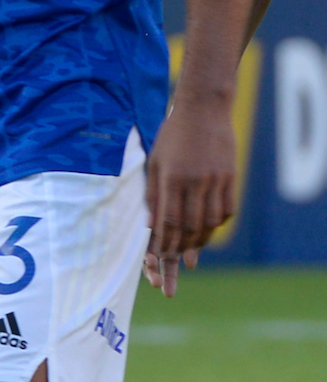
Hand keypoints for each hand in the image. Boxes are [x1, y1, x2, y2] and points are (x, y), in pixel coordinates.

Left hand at [142, 93, 237, 295]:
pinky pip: (226, 210)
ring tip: (189, 257)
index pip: (166, 220)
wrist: (203, 110)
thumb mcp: (155, 161)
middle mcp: (194, 182)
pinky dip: (216, 225)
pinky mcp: (231, 178)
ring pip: (209, 223)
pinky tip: (207, 234)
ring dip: (198, 243)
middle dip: (179, 253)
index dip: (162, 244)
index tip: (157, 263)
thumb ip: (153, 193)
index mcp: (170, 178)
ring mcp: (216, 181)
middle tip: (174, 271)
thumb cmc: (171, 136)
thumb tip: (150, 225)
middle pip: (188, 227)